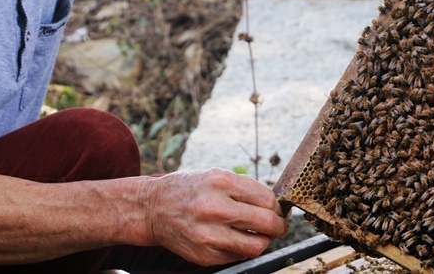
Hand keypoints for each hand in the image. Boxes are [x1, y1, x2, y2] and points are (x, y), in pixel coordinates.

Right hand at [140, 168, 288, 265]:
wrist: (154, 208)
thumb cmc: (189, 189)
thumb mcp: (216, 176)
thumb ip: (245, 189)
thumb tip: (275, 205)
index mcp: (221, 182)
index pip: (267, 200)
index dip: (278, 207)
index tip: (278, 210)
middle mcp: (215, 208)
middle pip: (267, 223)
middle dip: (279, 227)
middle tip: (279, 226)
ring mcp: (209, 234)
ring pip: (256, 246)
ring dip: (263, 241)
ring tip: (259, 235)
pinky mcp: (205, 254)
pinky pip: (237, 256)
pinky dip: (242, 249)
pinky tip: (235, 239)